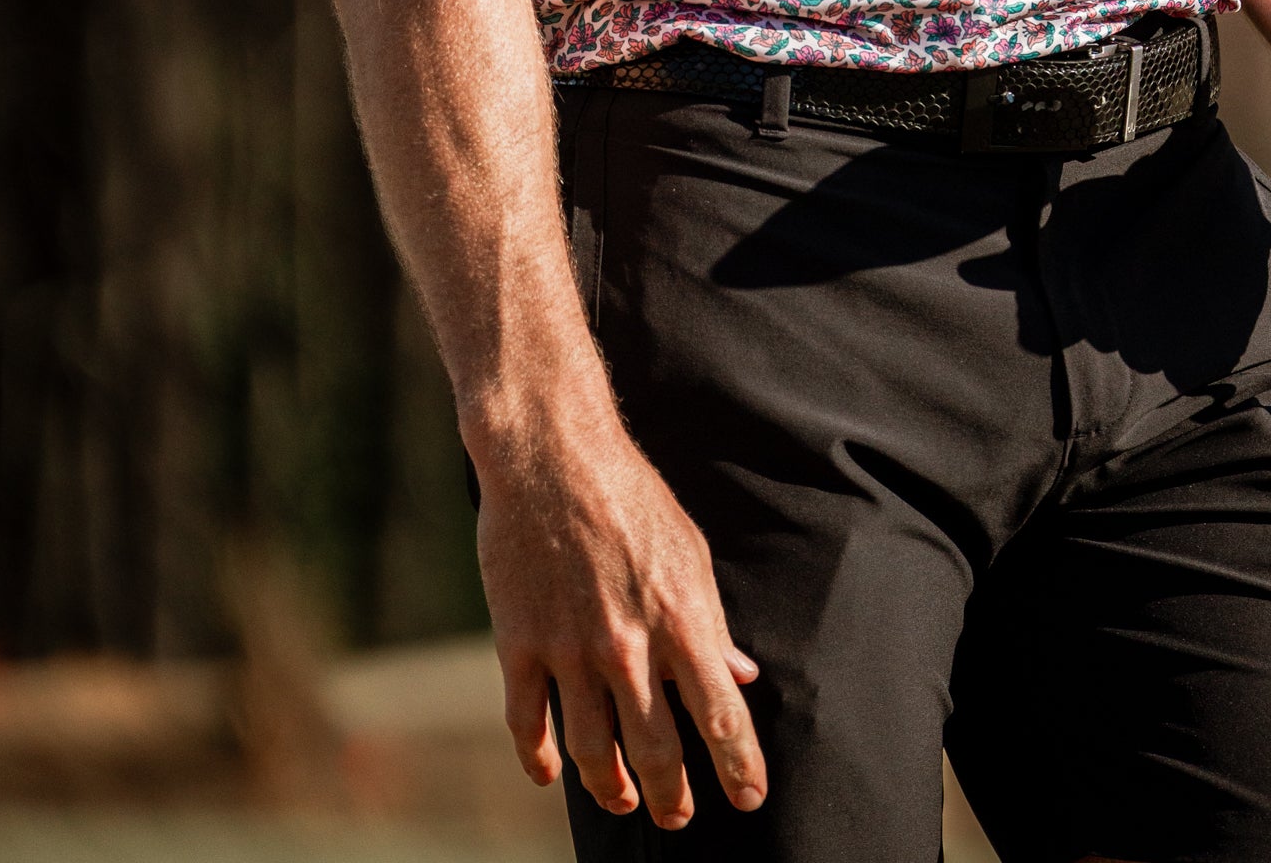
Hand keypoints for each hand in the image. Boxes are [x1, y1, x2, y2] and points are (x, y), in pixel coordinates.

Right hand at [471, 395, 766, 829]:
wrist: (553, 453)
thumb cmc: (631, 495)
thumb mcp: (690, 550)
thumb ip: (713, 619)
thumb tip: (740, 673)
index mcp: (681, 619)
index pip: (721, 716)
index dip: (739, 767)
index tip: (750, 799)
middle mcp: (628, 645)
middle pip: (657, 751)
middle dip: (674, 797)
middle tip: (679, 817)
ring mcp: (570, 648)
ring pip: (592, 751)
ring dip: (611, 788)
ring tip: (623, 799)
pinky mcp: (519, 642)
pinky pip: (528, 724)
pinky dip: (540, 759)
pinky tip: (551, 773)